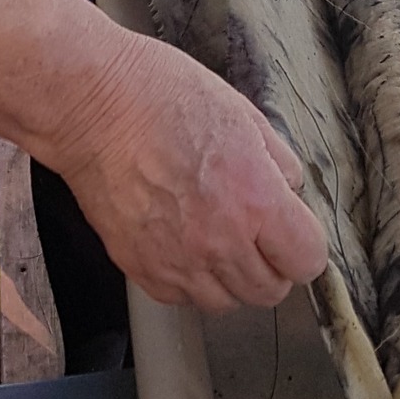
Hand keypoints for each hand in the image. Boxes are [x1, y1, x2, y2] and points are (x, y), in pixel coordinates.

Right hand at [59, 34, 327, 312]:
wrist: (93, 105)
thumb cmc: (162, 95)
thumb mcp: (243, 113)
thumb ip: (277, 162)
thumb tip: (289, 192)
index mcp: (255, 199)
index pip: (306, 261)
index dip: (302, 245)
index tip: (293, 232)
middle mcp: (221, 241)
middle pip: (270, 291)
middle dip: (271, 264)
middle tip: (256, 233)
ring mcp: (178, 261)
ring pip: (226, 303)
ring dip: (230, 278)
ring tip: (216, 237)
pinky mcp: (140, 269)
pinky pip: (181, 298)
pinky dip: (188, 280)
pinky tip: (182, 242)